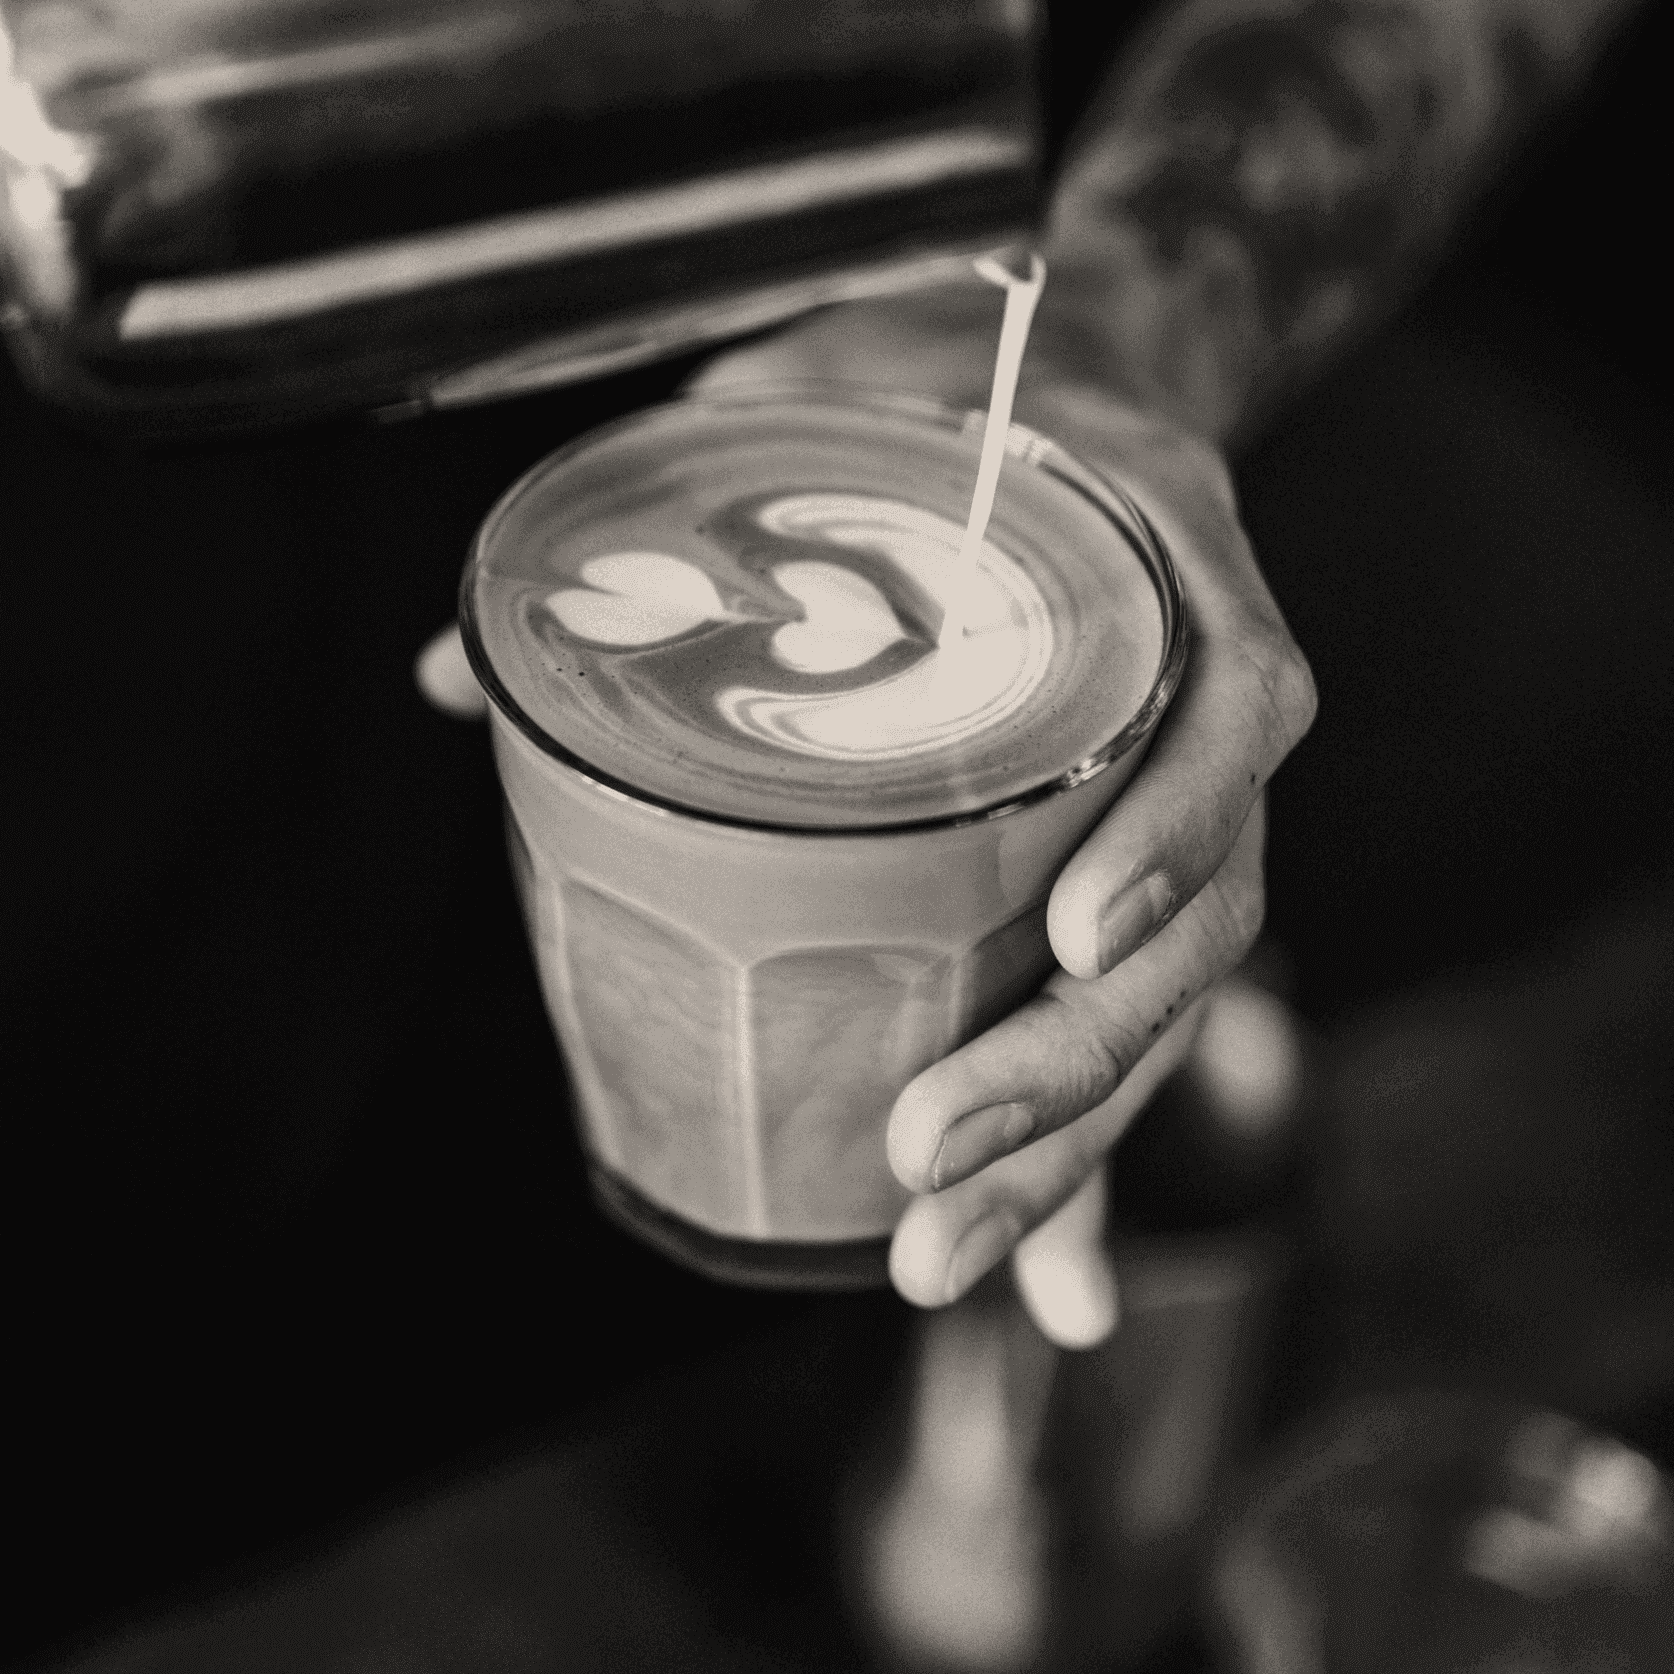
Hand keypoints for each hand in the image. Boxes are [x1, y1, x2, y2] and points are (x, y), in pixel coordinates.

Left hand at [688, 301, 1317, 1306]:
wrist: (1065, 376)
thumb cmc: (938, 387)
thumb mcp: (816, 397)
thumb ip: (667, 511)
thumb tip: (447, 675)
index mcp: (1167, 561)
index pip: (1226, 710)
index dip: (1168, 827)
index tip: (1074, 929)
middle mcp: (1209, 696)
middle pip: (1195, 915)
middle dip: (1067, 1061)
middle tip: (922, 1152)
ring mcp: (1186, 801)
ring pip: (1165, 1004)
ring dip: (1064, 1146)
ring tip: (933, 1256)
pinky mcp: (1138, 877)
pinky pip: (1125, 1031)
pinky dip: (1085, 1169)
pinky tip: (1044, 1296)